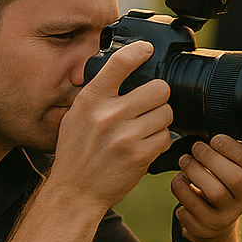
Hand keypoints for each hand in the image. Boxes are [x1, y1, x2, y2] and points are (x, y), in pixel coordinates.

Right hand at [51, 41, 173, 211]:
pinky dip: (160, 141)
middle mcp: (108, 115)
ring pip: (166, 113)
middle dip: (159, 97)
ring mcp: (125, 136)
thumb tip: (125, 70)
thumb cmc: (76, 153)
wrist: (75, 192)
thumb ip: (99, 94)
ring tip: (145, 129)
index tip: (148, 49)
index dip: (139, 51)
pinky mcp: (140, 155)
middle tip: (150, 106)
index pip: (119, 64)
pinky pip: (166, 137)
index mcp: (91, 100)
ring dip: (160, 121)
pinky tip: (145, 145)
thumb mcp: (76, 115)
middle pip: (158, 89)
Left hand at [171, 134, 241, 241]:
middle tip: (196, 148)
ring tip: (185, 162)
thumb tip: (212, 129)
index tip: (215, 139)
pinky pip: (192, 208)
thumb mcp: (235, 162)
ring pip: (214, 193)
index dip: (233, 149)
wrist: (217, 215)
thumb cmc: (224, 178)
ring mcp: (229, 215)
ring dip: (194, 172)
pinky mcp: (208, 226)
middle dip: (211, 159)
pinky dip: (182, 191)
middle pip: (235, 178)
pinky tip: (181, 182)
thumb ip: (231, 148)